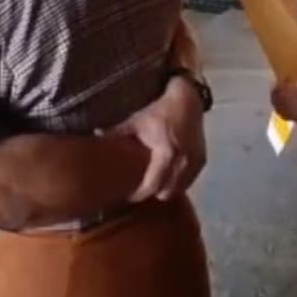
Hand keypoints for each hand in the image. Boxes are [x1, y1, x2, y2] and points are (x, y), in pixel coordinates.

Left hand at [104, 77, 205, 201]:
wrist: (188, 99)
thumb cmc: (161, 110)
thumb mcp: (137, 120)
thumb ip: (116, 131)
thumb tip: (94, 135)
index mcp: (167, 154)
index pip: (152, 186)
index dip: (138, 195)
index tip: (127, 197)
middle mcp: (184, 162)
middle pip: (167, 193)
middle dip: (153, 194)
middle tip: (140, 190)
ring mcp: (195, 162)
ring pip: (180, 189)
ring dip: (167, 189)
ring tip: (154, 185)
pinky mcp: (202, 160)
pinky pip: (189, 180)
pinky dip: (179, 182)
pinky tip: (168, 176)